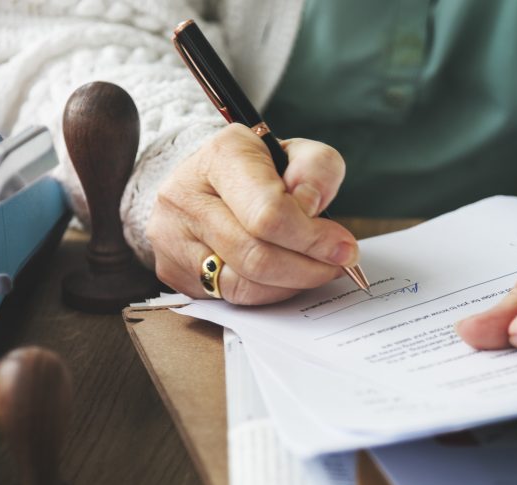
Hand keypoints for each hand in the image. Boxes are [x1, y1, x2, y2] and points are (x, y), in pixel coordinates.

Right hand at [147, 124, 357, 303]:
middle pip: (257, 255)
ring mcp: (173, 237)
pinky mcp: (173, 270)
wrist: (203, 181)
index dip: (313, 237)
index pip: (269, 213)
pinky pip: (231, 297)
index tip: (344, 246)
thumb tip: (312, 206)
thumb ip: (316, 169)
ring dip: (292, 283)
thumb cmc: (256, 170)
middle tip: (337, 265)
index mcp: (221, 156)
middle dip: (308, 266)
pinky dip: (268, 292)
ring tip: (315, 269)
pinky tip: (285, 278)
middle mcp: (186, 195)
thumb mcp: (294, 154)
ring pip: (244, 284)